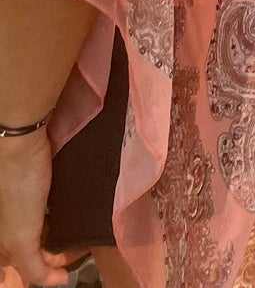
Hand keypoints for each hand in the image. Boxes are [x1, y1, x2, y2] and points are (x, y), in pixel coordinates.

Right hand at [0, 132, 68, 286]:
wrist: (21, 142)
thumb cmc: (19, 190)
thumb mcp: (21, 238)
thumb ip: (34, 268)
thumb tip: (59, 282)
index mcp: (3, 241)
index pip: (27, 267)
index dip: (49, 270)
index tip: (69, 268)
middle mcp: (10, 225)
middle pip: (35, 248)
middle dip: (56, 253)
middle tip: (82, 247)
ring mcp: (23, 204)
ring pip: (44, 226)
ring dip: (62, 231)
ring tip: (84, 230)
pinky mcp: (36, 185)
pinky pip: (50, 205)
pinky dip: (63, 211)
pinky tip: (77, 209)